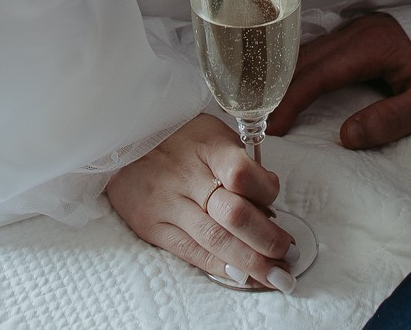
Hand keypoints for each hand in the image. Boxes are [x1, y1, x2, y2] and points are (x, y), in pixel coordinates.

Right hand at [105, 113, 296, 289]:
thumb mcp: (210, 132)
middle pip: (233, 214)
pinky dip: (218, 267)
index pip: (242, 173)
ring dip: (250, 263)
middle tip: (289, 257)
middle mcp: (187, 175)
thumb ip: (237, 162)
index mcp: (207, 145)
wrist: (121, 137)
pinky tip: (241, 277)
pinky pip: (189, 252)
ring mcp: (167, 203)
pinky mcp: (151, 225)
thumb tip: (267, 201)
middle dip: (267, 241)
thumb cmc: (177, 136)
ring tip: (276, 277)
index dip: (266, 192)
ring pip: (214, 240)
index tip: (277, 202)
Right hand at [268, 14, 410, 147]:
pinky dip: (302, 64)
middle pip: (308, 57)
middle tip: (256, 119)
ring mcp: (361, 26)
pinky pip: (323, 46)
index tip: (273, 127)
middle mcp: (360, 30)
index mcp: (372, 45)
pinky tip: (292, 80)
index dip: (292, 99)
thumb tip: (345, 137)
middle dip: (279, 87)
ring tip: (267, 103)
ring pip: (312, 48)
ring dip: (288, 74)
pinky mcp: (364, 30)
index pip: (320, 73)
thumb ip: (389, 120)